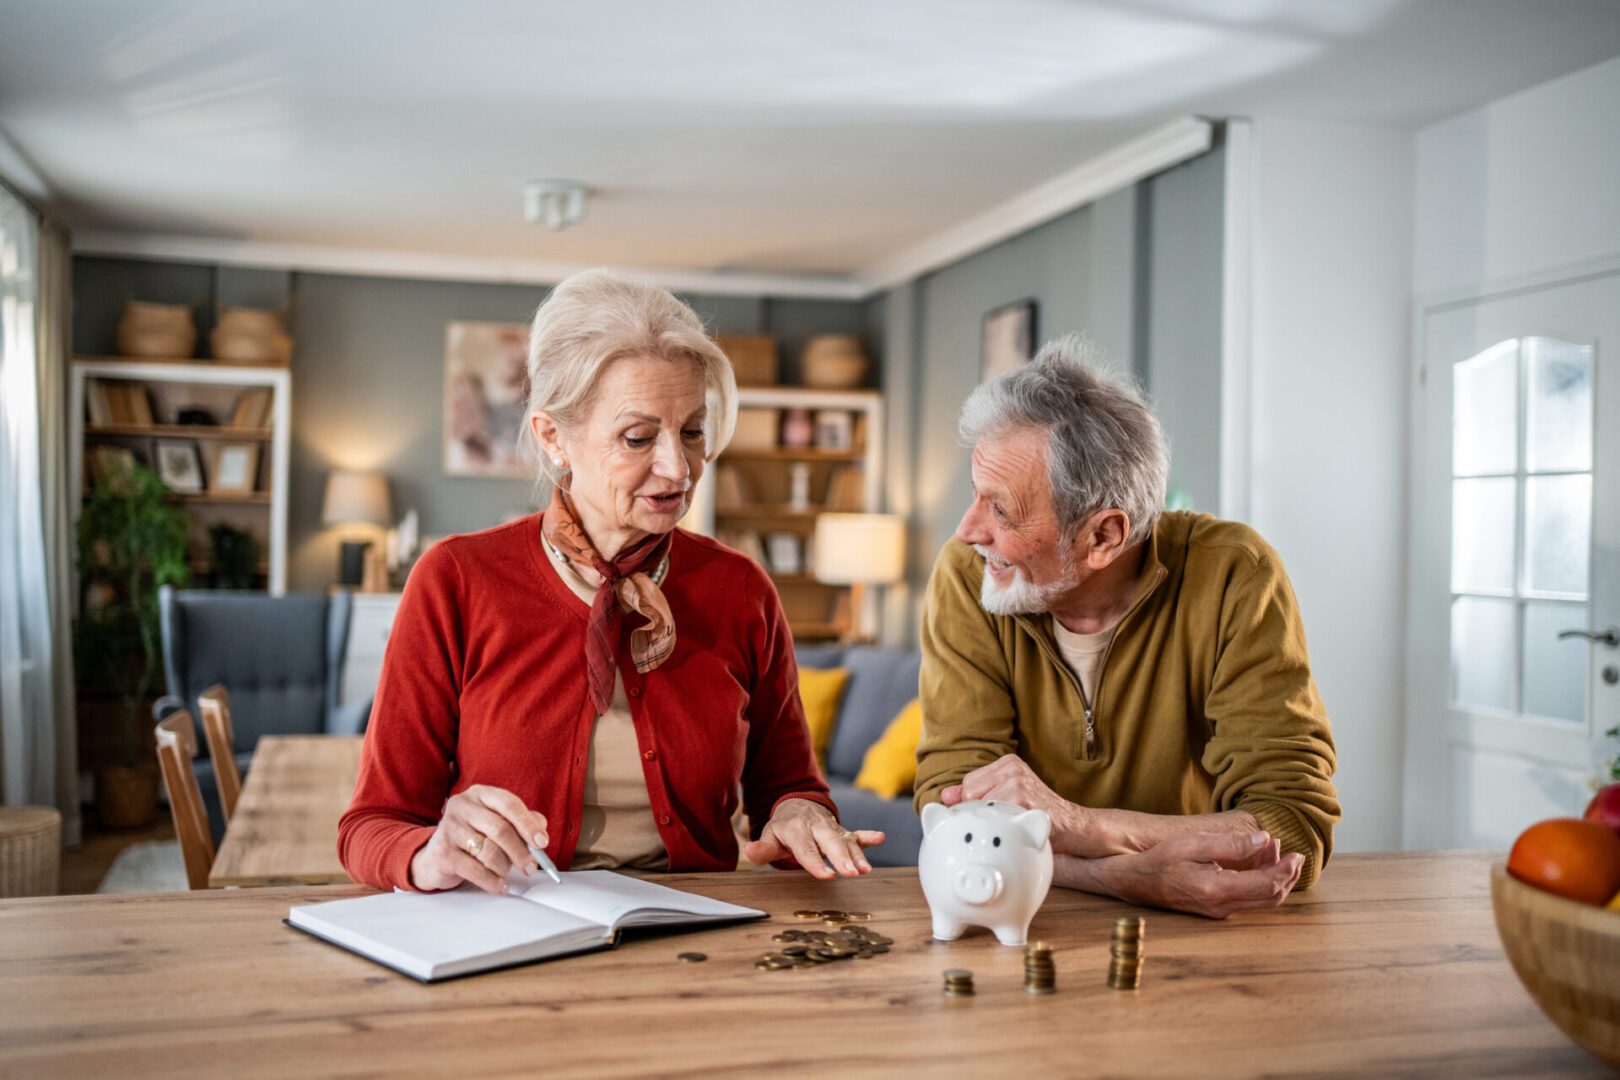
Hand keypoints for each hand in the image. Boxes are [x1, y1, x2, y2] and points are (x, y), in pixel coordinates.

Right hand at [409, 784, 549, 893]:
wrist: (434, 856)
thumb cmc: (472, 836)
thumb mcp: (496, 822)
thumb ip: (521, 823)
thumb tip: (540, 834)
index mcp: (480, 794)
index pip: (509, 804)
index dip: (528, 824)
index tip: (542, 843)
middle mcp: (462, 807)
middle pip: (500, 829)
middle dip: (520, 852)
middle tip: (530, 866)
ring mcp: (449, 829)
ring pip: (489, 852)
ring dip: (505, 867)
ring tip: (506, 872)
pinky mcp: (443, 854)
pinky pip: (476, 871)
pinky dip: (493, 882)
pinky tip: (499, 885)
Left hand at [742, 798, 884, 878]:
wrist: (797, 805)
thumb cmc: (783, 828)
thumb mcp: (768, 836)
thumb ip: (762, 848)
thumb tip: (749, 851)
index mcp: (796, 829)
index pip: (806, 848)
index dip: (816, 862)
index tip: (827, 874)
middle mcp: (816, 826)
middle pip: (830, 843)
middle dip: (842, 857)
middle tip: (851, 873)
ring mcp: (831, 828)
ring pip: (846, 841)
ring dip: (857, 854)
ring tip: (866, 869)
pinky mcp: (842, 831)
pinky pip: (856, 833)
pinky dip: (868, 836)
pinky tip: (880, 838)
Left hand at [940, 754, 1108, 855]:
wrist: (1074, 827)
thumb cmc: (1038, 815)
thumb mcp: (1007, 800)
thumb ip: (977, 795)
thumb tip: (945, 795)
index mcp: (1006, 763)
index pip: (968, 784)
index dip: (975, 806)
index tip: (994, 817)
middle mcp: (1011, 766)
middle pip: (970, 793)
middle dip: (982, 814)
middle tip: (1006, 822)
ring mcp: (1017, 781)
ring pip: (980, 806)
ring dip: (994, 823)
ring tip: (1014, 826)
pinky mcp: (1022, 797)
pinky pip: (994, 816)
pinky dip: (1002, 828)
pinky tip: (1019, 830)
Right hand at [1058, 831, 1303, 918]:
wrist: (1132, 882)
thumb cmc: (1158, 860)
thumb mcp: (1192, 843)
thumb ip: (1230, 844)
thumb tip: (1263, 840)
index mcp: (1218, 889)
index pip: (1268, 884)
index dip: (1287, 870)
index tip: (1297, 853)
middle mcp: (1222, 907)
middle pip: (1271, 898)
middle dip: (1286, 875)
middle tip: (1291, 853)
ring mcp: (1218, 911)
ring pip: (1261, 901)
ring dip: (1274, 879)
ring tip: (1274, 852)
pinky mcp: (1214, 909)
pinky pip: (1248, 899)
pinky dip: (1260, 882)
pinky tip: (1256, 863)